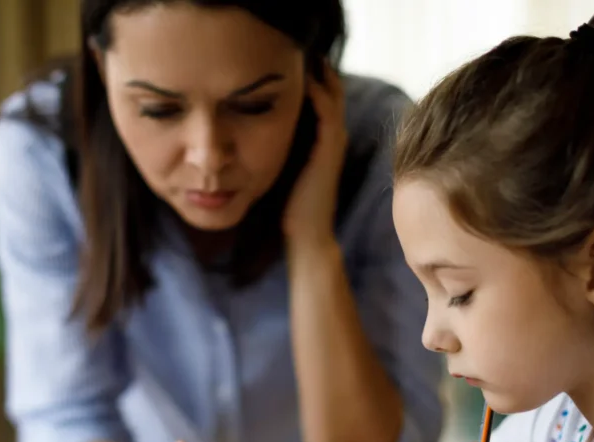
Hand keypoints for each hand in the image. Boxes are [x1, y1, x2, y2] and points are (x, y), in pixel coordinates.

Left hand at [282, 62, 346, 247]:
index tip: (293, 68)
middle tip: (303, 54)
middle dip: (319, 73)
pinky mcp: (328, 150)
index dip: (313, 83)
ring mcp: (333, 144)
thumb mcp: (286, 172)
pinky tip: (304, 81)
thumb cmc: (292, 210)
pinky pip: (327, 113)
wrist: (306, 235)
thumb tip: (260, 139)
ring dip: (321, 76)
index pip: (324, 102)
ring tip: (308, 57)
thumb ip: (282, 152)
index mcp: (323, 144)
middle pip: (332, 94)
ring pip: (333, 98)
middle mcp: (332, 140)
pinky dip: (318, 94)